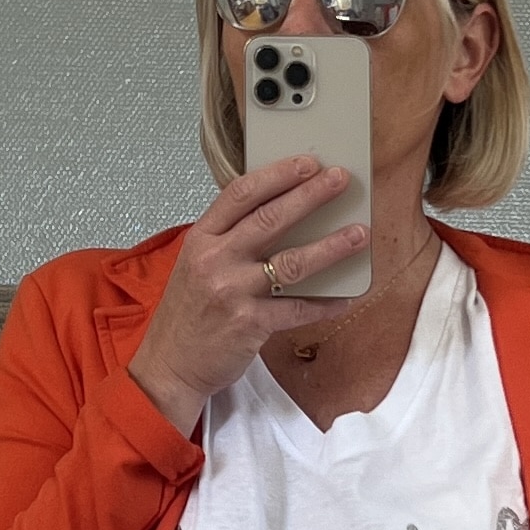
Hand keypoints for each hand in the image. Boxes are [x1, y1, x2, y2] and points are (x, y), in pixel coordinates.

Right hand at [127, 157, 369, 432]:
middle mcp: (215, 260)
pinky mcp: (249, 324)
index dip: (277, 175)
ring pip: (291, 262)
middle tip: (341, 180)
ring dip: (330, 247)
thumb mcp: (197, 266)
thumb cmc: (187, 316)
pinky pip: (297, 310)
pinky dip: (325, 304)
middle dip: (311, 196)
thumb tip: (280, 217)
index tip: (307, 163)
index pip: (241, 194)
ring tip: (359, 234)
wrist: (170, 365)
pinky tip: (347, 297)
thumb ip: (229, 241)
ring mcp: (232, 292)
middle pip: (270, 219)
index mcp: (201, 239)